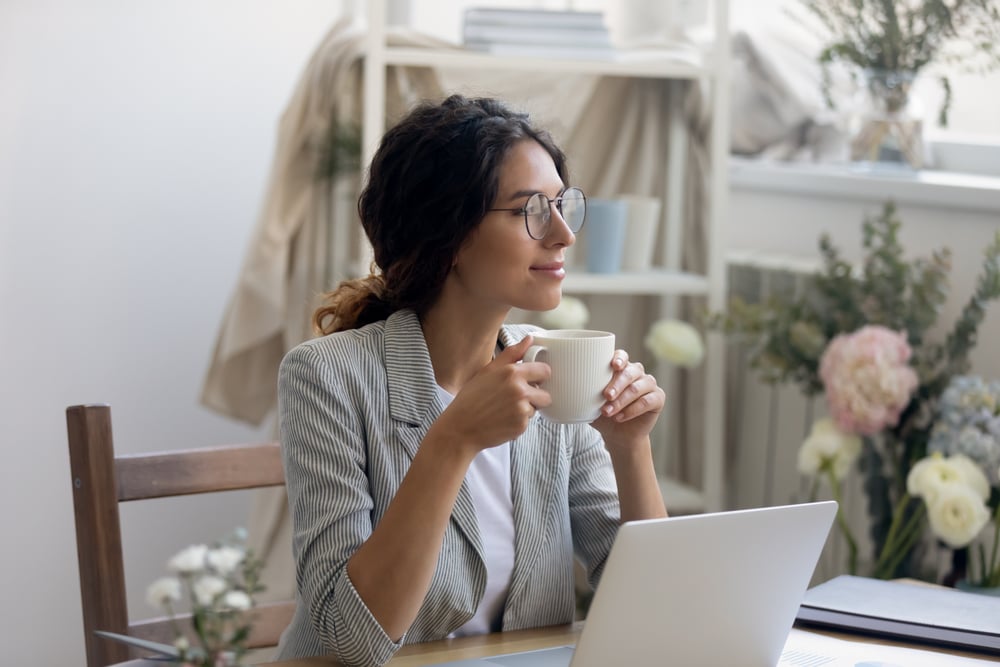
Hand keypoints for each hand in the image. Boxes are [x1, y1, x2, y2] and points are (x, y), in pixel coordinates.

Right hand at [433, 336, 550, 454]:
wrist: (461, 427)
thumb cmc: (471, 398)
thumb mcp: (488, 370)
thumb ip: (512, 354)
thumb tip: (529, 340)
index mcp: (512, 373)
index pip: (545, 371)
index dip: (540, 376)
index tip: (533, 380)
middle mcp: (520, 391)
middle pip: (546, 394)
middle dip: (536, 396)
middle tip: (517, 398)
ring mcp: (522, 410)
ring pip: (536, 409)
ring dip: (525, 409)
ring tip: (505, 409)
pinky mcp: (521, 426)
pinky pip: (528, 422)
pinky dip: (518, 422)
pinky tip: (503, 419)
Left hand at [590, 350, 664, 449]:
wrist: (617, 435)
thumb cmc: (601, 414)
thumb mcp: (588, 402)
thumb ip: (580, 391)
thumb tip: (559, 383)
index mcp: (620, 368)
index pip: (622, 356)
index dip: (619, 358)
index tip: (612, 365)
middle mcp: (636, 372)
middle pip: (630, 372)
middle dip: (617, 384)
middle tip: (605, 396)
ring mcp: (649, 384)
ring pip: (638, 387)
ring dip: (622, 400)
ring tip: (608, 412)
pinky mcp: (658, 398)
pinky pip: (648, 400)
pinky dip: (633, 409)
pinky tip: (620, 417)